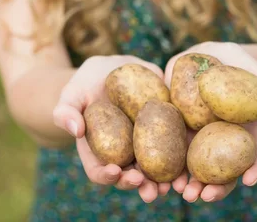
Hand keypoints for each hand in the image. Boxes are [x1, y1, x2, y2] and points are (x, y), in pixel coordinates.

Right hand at [53, 55, 172, 201]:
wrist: (111, 69)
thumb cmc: (85, 83)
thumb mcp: (72, 93)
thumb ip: (66, 111)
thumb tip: (74, 130)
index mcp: (99, 151)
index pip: (100, 171)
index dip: (107, 176)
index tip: (115, 171)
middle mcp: (123, 153)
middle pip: (131, 176)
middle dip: (141, 185)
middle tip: (149, 187)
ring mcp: (144, 142)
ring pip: (155, 168)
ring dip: (165, 180)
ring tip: (173, 185)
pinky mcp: (163, 126)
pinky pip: (174, 145)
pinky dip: (182, 156)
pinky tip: (190, 160)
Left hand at [164, 42, 256, 202]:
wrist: (213, 53)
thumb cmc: (242, 65)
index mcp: (244, 132)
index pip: (253, 158)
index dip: (253, 171)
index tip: (249, 181)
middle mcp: (221, 139)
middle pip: (221, 170)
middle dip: (214, 188)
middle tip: (203, 196)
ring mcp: (199, 134)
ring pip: (195, 165)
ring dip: (189, 182)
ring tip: (181, 191)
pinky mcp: (178, 123)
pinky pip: (172, 145)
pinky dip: (168, 161)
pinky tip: (161, 172)